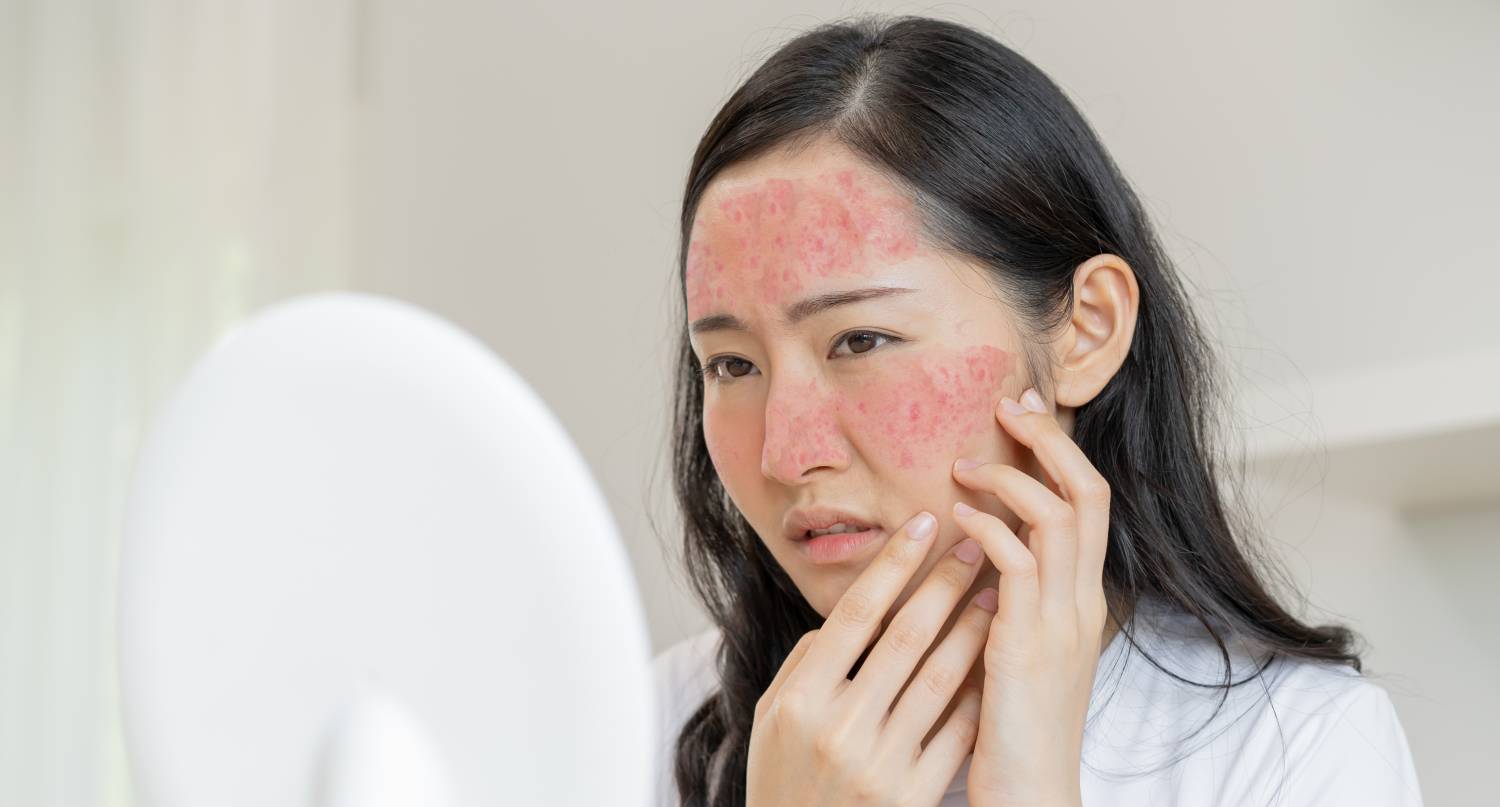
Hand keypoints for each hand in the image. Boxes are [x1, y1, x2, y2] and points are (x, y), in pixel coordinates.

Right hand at [746, 510, 1002, 806]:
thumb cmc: (784, 779)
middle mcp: (840, 727)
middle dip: (947, 582)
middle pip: (906, 636)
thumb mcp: (772, 718)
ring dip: (975, 629)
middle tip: (978, 544)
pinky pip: (958, 731)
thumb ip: (805, 663)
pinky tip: (997, 658)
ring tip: (998, 593)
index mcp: (800, 699)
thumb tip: (847, 615)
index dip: (894, 563)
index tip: (925, 522)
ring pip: (942, 678)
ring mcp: (880, 763)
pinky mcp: (913, 795)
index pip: (855, 613)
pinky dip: (978, 689)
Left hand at [953, 387, 1110, 806]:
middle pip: (1088, 492)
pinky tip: (956, 516)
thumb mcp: (1017, 648)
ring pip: (1059, 515)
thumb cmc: (1010, 724)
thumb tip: (978, 549)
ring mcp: (1061, 621)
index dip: (1060, 453)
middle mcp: (1082, 602)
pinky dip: (988, 527)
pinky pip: (1017, 562)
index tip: (1024, 415)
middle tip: (1009, 405)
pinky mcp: (1028, 642)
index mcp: (1082, 600)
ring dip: (1011, 476)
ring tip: (965, 464)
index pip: (1090, 504)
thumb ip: (1009, 599)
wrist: (1029, 792)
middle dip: (1050, 440)